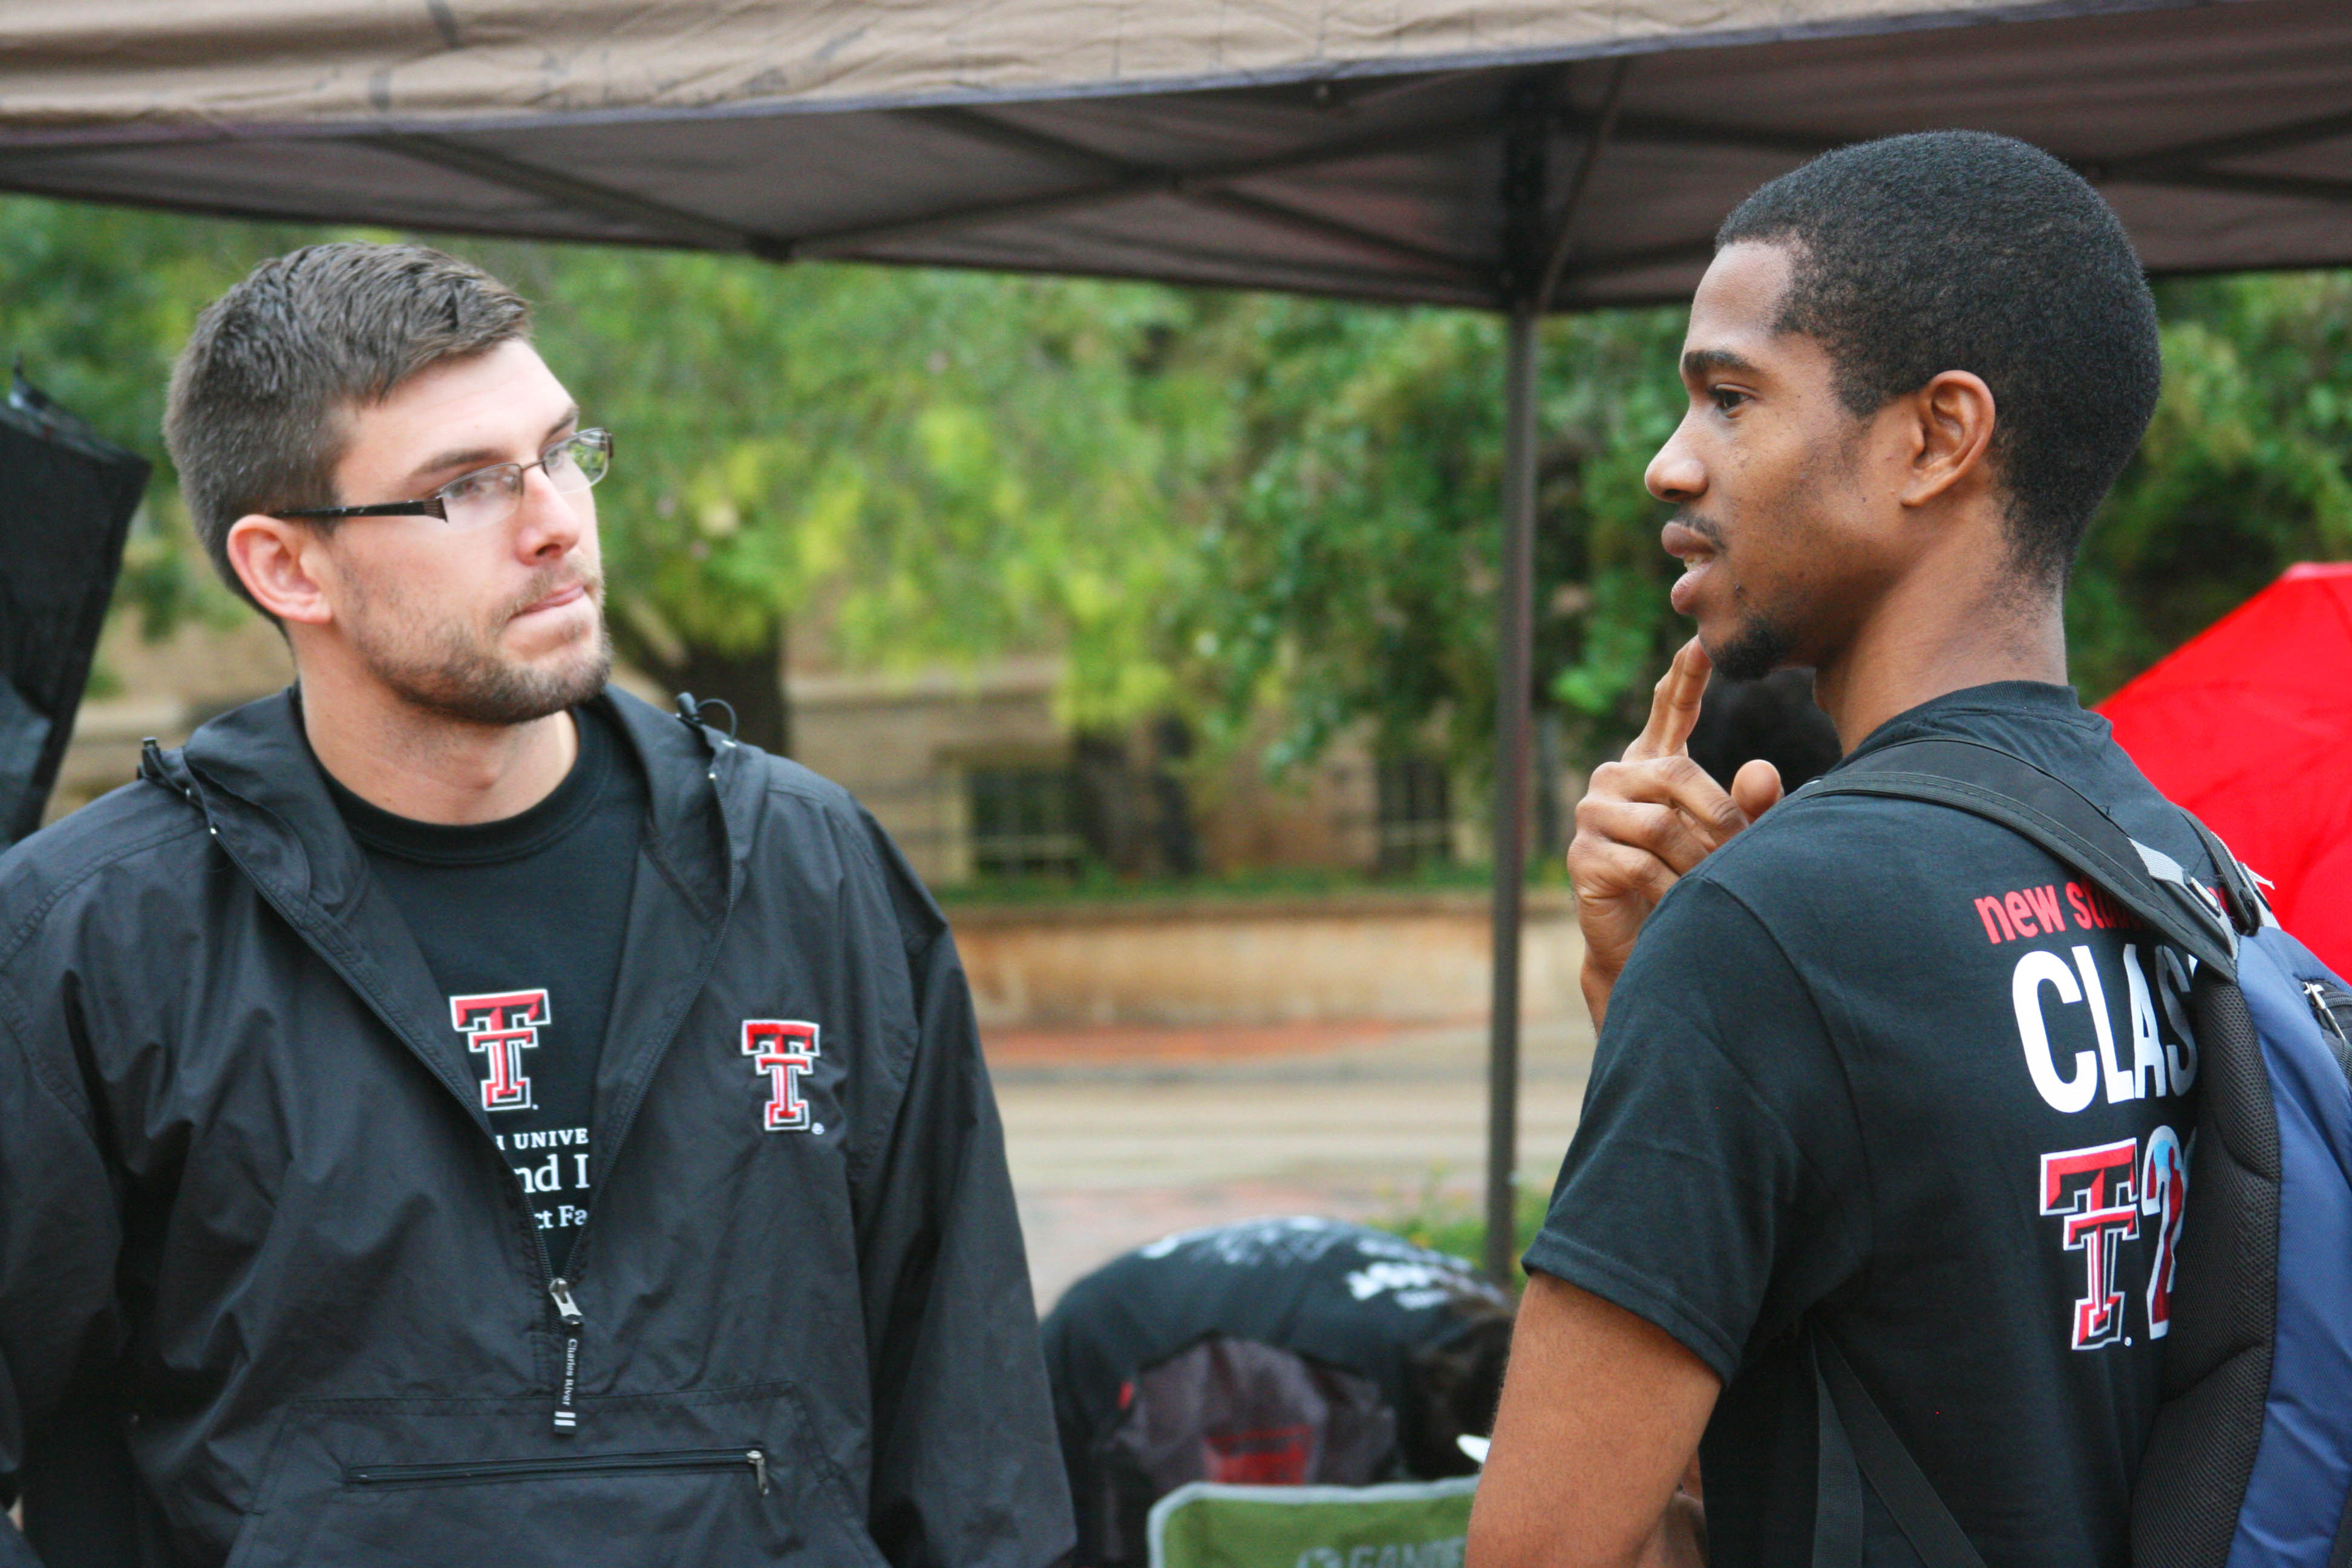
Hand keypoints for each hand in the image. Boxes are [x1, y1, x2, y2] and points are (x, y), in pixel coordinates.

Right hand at [1569, 639, 1783, 1028]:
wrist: (1643, 942)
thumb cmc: (1690, 879)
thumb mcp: (1726, 839)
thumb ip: (1749, 806)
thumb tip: (1763, 770)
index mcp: (1650, 764)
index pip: (1668, 710)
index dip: (1684, 677)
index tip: (1701, 641)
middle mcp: (1615, 778)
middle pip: (1677, 773)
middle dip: (1720, 814)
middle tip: (1744, 849)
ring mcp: (1592, 814)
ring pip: (1662, 824)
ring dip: (1700, 859)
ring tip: (1713, 883)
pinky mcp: (1583, 856)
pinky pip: (1641, 865)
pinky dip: (1672, 889)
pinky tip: (1679, 903)